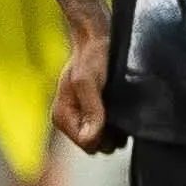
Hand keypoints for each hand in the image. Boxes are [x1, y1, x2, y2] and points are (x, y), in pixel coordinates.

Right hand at [49, 33, 119, 154]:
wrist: (97, 39)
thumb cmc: (90, 56)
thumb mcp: (87, 81)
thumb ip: (91, 109)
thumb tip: (91, 139)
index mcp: (62, 116)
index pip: (87, 144)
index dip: (103, 135)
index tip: (113, 117)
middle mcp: (71, 121)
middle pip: (97, 146)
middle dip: (111, 134)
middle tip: (119, 110)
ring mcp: (84, 118)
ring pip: (106, 140)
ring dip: (117, 129)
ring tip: (121, 106)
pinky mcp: (96, 114)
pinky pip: (111, 130)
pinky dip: (119, 123)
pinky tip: (123, 107)